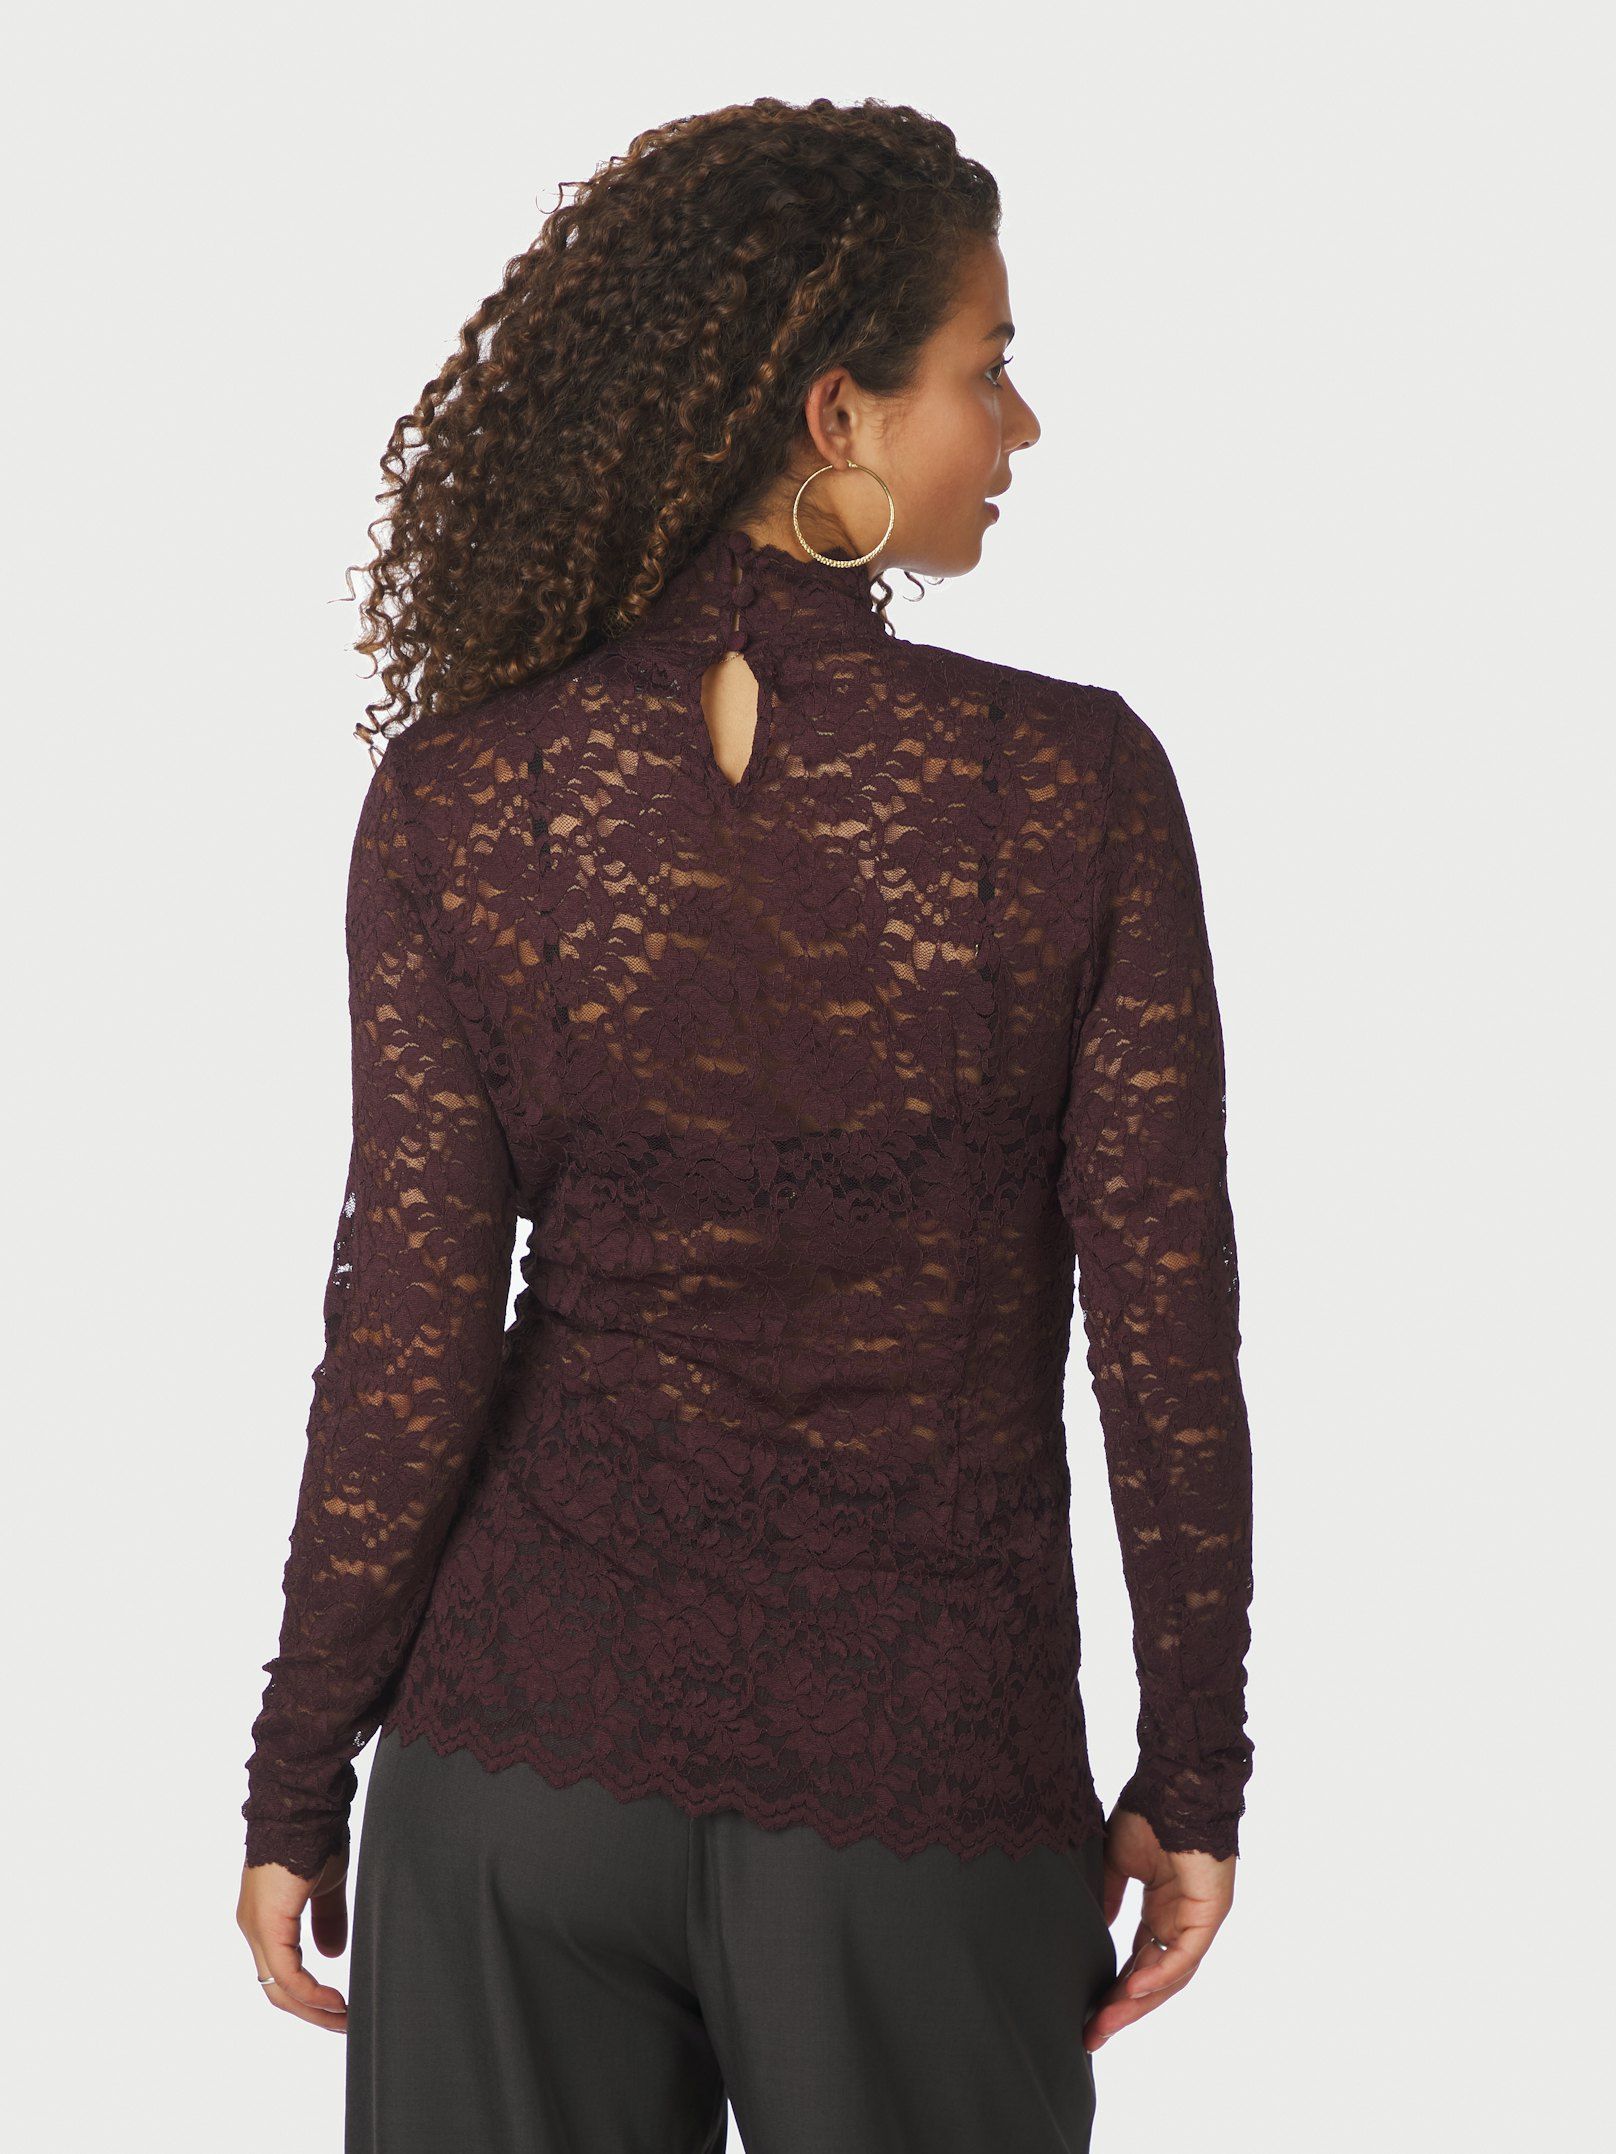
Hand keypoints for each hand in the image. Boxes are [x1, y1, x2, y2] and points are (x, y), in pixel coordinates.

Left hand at [236, 1851, 350, 2031]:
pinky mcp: (268, 1924)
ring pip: (280, 1988)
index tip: (340, 2006)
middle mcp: (253, 1927)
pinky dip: (311, 1992)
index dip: (309, 1994)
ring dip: (313, 2009)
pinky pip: (287, 1973)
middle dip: (311, 2012)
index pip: (281, 1971)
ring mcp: (256, 1928)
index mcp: (265, 1917)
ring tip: (343, 2018)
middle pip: (277, 1989)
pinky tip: (334, 2001)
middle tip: (343, 2023)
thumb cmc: (314, 1837)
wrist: (303, 1806)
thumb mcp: (326, 1884)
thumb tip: (332, 1954)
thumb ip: (327, 1919)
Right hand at [1081, 1802, 1235, 2051]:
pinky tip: (1131, 1989)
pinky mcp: (1210, 1914)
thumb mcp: (1115, 1862)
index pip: (1138, 1963)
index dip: (1112, 1989)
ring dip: (1136, 2002)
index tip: (1085, 2015)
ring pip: (1170, 1977)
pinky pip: (1184, 1955)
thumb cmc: (1149, 1814)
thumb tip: (1093, 1931)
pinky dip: (1158, 1975)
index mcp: (1162, 1911)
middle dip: (1121, 2010)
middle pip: (1152, 1981)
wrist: (1175, 1784)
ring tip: (1104, 2022)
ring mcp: (1197, 1921)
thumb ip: (1106, 1897)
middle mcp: (1181, 1922)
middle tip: (1091, 2036)